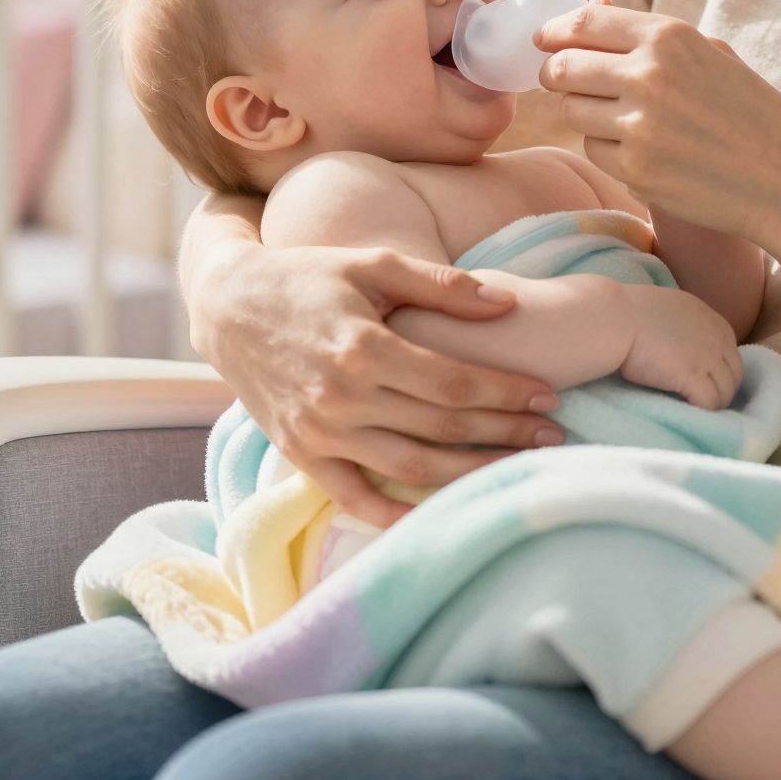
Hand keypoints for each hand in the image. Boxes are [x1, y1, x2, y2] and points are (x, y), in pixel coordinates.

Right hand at [191, 243, 564, 527]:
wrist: (227, 306)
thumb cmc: (309, 277)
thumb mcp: (375, 265)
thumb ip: (443, 284)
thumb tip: (507, 305)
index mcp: (363, 347)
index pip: (454, 382)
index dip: (506, 391)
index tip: (548, 394)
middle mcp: (341, 397)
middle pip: (442, 427)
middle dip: (504, 433)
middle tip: (553, 434)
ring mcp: (318, 432)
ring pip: (410, 468)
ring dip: (470, 474)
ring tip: (517, 469)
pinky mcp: (300, 454)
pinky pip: (354, 497)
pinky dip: (395, 514)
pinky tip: (441, 513)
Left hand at [534, 0, 780, 243]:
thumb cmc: (753, 115)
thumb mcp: (714, 56)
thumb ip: (653, 34)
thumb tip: (593, 7)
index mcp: (670, 37)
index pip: (583, 23)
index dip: (553, 32)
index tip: (544, 40)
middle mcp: (649, 75)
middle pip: (562, 68)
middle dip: (556, 75)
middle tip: (564, 83)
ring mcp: (639, 125)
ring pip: (572, 111)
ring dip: (585, 114)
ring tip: (622, 121)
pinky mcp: (635, 170)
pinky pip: (593, 151)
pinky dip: (607, 151)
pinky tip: (642, 152)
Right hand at [617, 284, 745, 410]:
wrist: (615, 317)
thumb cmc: (631, 313)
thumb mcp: (674, 310)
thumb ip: (689, 327)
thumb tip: (687, 346)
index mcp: (714, 322)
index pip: (732, 357)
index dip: (719, 374)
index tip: (705, 385)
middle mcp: (718, 338)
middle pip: (734, 376)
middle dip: (720, 392)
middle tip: (700, 404)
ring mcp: (708, 357)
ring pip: (724, 393)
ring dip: (711, 406)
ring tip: (692, 412)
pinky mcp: (693, 375)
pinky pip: (710, 403)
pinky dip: (702, 413)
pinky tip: (685, 413)